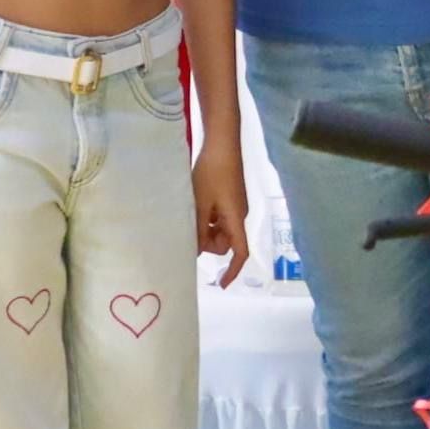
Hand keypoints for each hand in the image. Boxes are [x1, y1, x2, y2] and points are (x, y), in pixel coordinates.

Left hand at [193, 139, 249, 284]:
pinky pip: (220, 217)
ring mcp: (236, 205)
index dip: (233, 270)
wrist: (223, 143)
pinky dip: (208, 217)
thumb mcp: (200, 203)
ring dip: (206, 228)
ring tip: (192, 211)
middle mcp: (240, 215)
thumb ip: (198, 228)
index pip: (239, 252)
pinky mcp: (231, 197)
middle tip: (190, 228)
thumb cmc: (211, 173)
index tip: (222, 284)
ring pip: (221, 229)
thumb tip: (196, 250)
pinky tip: (196, 203)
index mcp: (236, 218)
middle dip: (209, 242)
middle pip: (226, 242)